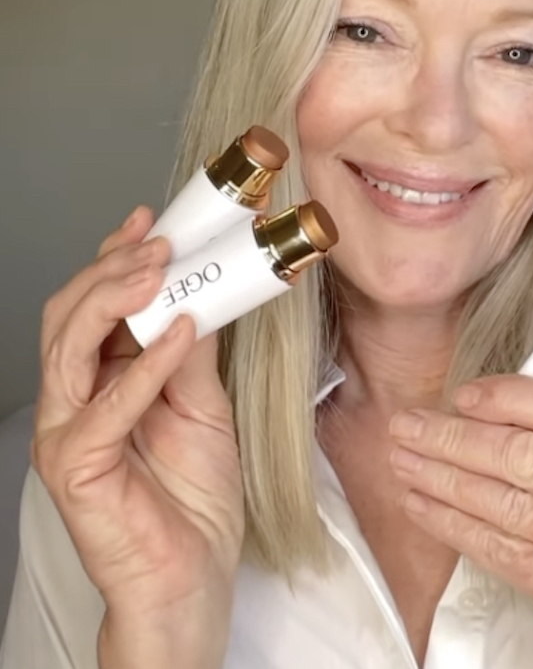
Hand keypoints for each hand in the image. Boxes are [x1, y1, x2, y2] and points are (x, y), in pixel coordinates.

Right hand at [33, 206, 244, 668]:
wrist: (192, 576)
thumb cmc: (192, 496)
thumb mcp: (202, 402)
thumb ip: (191, 350)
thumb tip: (202, 291)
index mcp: (101, 380)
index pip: (93, 305)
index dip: (115, 258)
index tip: (153, 220)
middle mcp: (73, 400)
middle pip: (69, 316)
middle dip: (111, 269)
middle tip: (158, 240)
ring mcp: (67, 434)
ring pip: (68, 348)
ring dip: (115, 300)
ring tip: (160, 267)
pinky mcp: (76, 468)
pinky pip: (105, 407)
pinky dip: (143, 364)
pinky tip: (178, 333)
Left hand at [389, 375, 532, 668]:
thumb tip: (488, 405)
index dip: (512, 397)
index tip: (462, 396)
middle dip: (458, 437)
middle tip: (409, 426)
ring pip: (512, 503)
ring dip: (445, 478)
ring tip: (405, 461)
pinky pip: (506, 551)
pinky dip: (455, 525)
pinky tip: (424, 507)